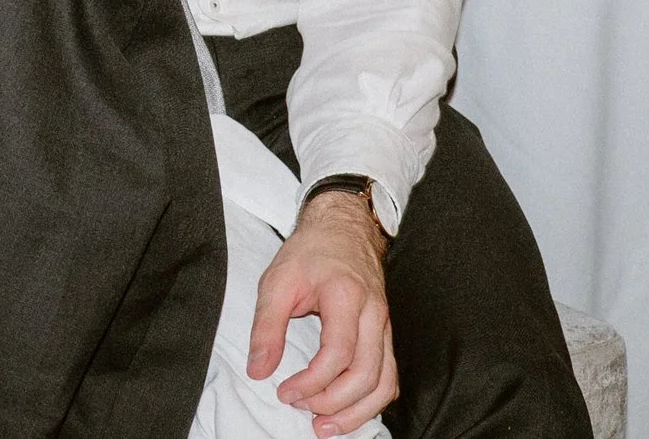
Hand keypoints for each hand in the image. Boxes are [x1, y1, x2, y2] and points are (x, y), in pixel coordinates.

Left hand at [248, 192, 396, 435]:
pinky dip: (370, 401)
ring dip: (356, 412)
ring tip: (325, 426)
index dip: (312, 382)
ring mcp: (384, 326)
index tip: (285, 392)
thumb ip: (266, 327)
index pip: (338, 354)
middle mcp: (373, 314)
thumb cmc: (312, 252)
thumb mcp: (277, 281)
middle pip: (366, 375)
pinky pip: (388, 377)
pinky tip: (346, 410)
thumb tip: (259, 371)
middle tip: (302, 409)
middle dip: (333, 404)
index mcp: (346, 297)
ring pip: (384, 383)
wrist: (343, 229)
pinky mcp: (385, 334)